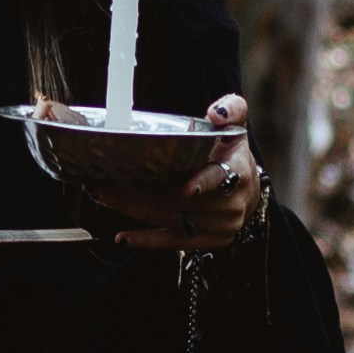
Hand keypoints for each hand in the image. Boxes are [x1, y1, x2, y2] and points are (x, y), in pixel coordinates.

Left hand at [109, 92, 264, 252]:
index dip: (205, 184)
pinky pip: (173, 243)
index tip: (187, 189)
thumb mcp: (236, 126)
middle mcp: (232, 205)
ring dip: (136, 210)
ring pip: (173, 220)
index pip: (222, 178)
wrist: (247, 191)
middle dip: (144, 192)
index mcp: (238, 172)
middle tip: (111, 182)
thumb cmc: (232, 154)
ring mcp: (219, 227)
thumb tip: (215, 113)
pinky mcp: (205, 243)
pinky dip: (146, 241)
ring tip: (106, 196)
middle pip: (183, 201)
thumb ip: (230, 110)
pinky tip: (123, 238)